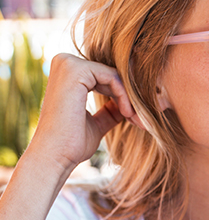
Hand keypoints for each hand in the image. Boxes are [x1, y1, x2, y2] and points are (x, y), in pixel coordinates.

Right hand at [29, 53, 139, 174]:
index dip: (125, 97)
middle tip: (143, 119)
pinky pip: (112, 77)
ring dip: (130, 98)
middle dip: (130, 98)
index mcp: (68, 73)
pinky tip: (127, 113)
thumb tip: (128, 105)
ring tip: (136, 119)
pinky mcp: (75, 71)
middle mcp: (65, 62)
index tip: (138, 118)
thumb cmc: (72, 144)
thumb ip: (110, 111)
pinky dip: (124, 96)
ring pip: (115, 75)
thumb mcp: (97, 123)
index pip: (106, 77)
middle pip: (112, 74)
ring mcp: (68, 64)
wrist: (55, 157)